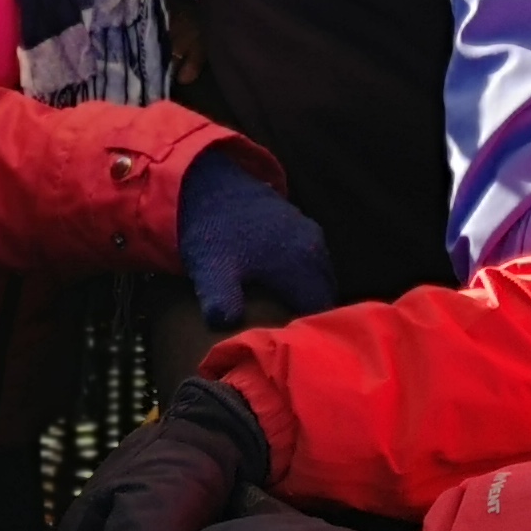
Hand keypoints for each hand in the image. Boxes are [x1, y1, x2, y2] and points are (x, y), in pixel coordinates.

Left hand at [176, 150, 336, 328]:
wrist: (205, 182)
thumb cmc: (212, 231)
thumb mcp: (212, 269)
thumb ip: (221, 300)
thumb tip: (226, 323)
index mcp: (302, 263)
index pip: (321, 312)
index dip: (310, 334)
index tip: (293, 349)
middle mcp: (315, 248)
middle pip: (325, 295)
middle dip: (312, 317)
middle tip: (290, 339)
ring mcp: (310, 233)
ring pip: (320, 277)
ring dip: (308, 296)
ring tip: (285, 317)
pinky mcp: (300, 224)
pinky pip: (311, 260)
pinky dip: (302, 277)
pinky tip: (278, 287)